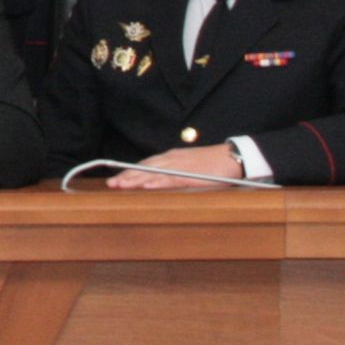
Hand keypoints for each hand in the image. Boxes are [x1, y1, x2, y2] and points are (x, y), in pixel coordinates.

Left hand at [109, 143, 240, 190]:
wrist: (233, 157)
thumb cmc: (212, 164)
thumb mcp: (188, 166)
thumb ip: (173, 173)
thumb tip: (159, 182)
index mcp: (171, 157)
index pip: (145, 165)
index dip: (129, 172)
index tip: (116, 179)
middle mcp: (172, 159)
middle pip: (145, 168)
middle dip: (127, 176)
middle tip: (112, 184)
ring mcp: (180, 166)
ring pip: (153, 173)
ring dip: (136, 180)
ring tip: (121, 185)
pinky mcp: (190, 175)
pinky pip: (171, 179)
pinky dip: (158, 183)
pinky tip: (147, 186)